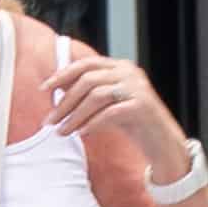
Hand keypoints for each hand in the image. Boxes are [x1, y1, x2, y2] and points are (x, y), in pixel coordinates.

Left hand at [44, 49, 186, 166]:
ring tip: (62, 131)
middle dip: (65, 102)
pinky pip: (110, 112)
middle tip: (49, 121)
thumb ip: (88, 93)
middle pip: (88, 80)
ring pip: (96, 96)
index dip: (63, 74)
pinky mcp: (143, 106)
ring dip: (75, 115)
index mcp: (120, 66)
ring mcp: (138, 87)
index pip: (86, 64)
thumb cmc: (132, 123)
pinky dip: (93, 123)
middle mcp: (129, 72)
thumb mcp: (107, 104)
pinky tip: (82, 133)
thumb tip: (56, 88)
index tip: (45, 89)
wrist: (162, 142)